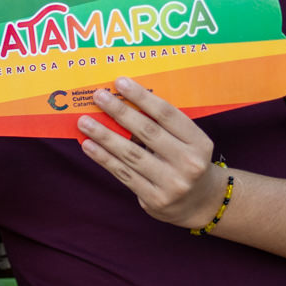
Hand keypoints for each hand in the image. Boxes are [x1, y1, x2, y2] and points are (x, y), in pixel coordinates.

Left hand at [76, 77, 227, 228]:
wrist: (201, 202)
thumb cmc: (187, 162)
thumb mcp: (188, 142)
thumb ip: (164, 126)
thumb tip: (124, 101)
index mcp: (199, 142)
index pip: (167, 114)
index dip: (142, 97)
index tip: (120, 83)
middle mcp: (189, 163)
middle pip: (147, 132)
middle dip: (119, 112)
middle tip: (98, 96)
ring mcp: (172, 183)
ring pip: (131, 154)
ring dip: (104, 136)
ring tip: (84, 122)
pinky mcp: (155, 199)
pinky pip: (123, 174)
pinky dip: (103, 158)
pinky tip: (88, 145)